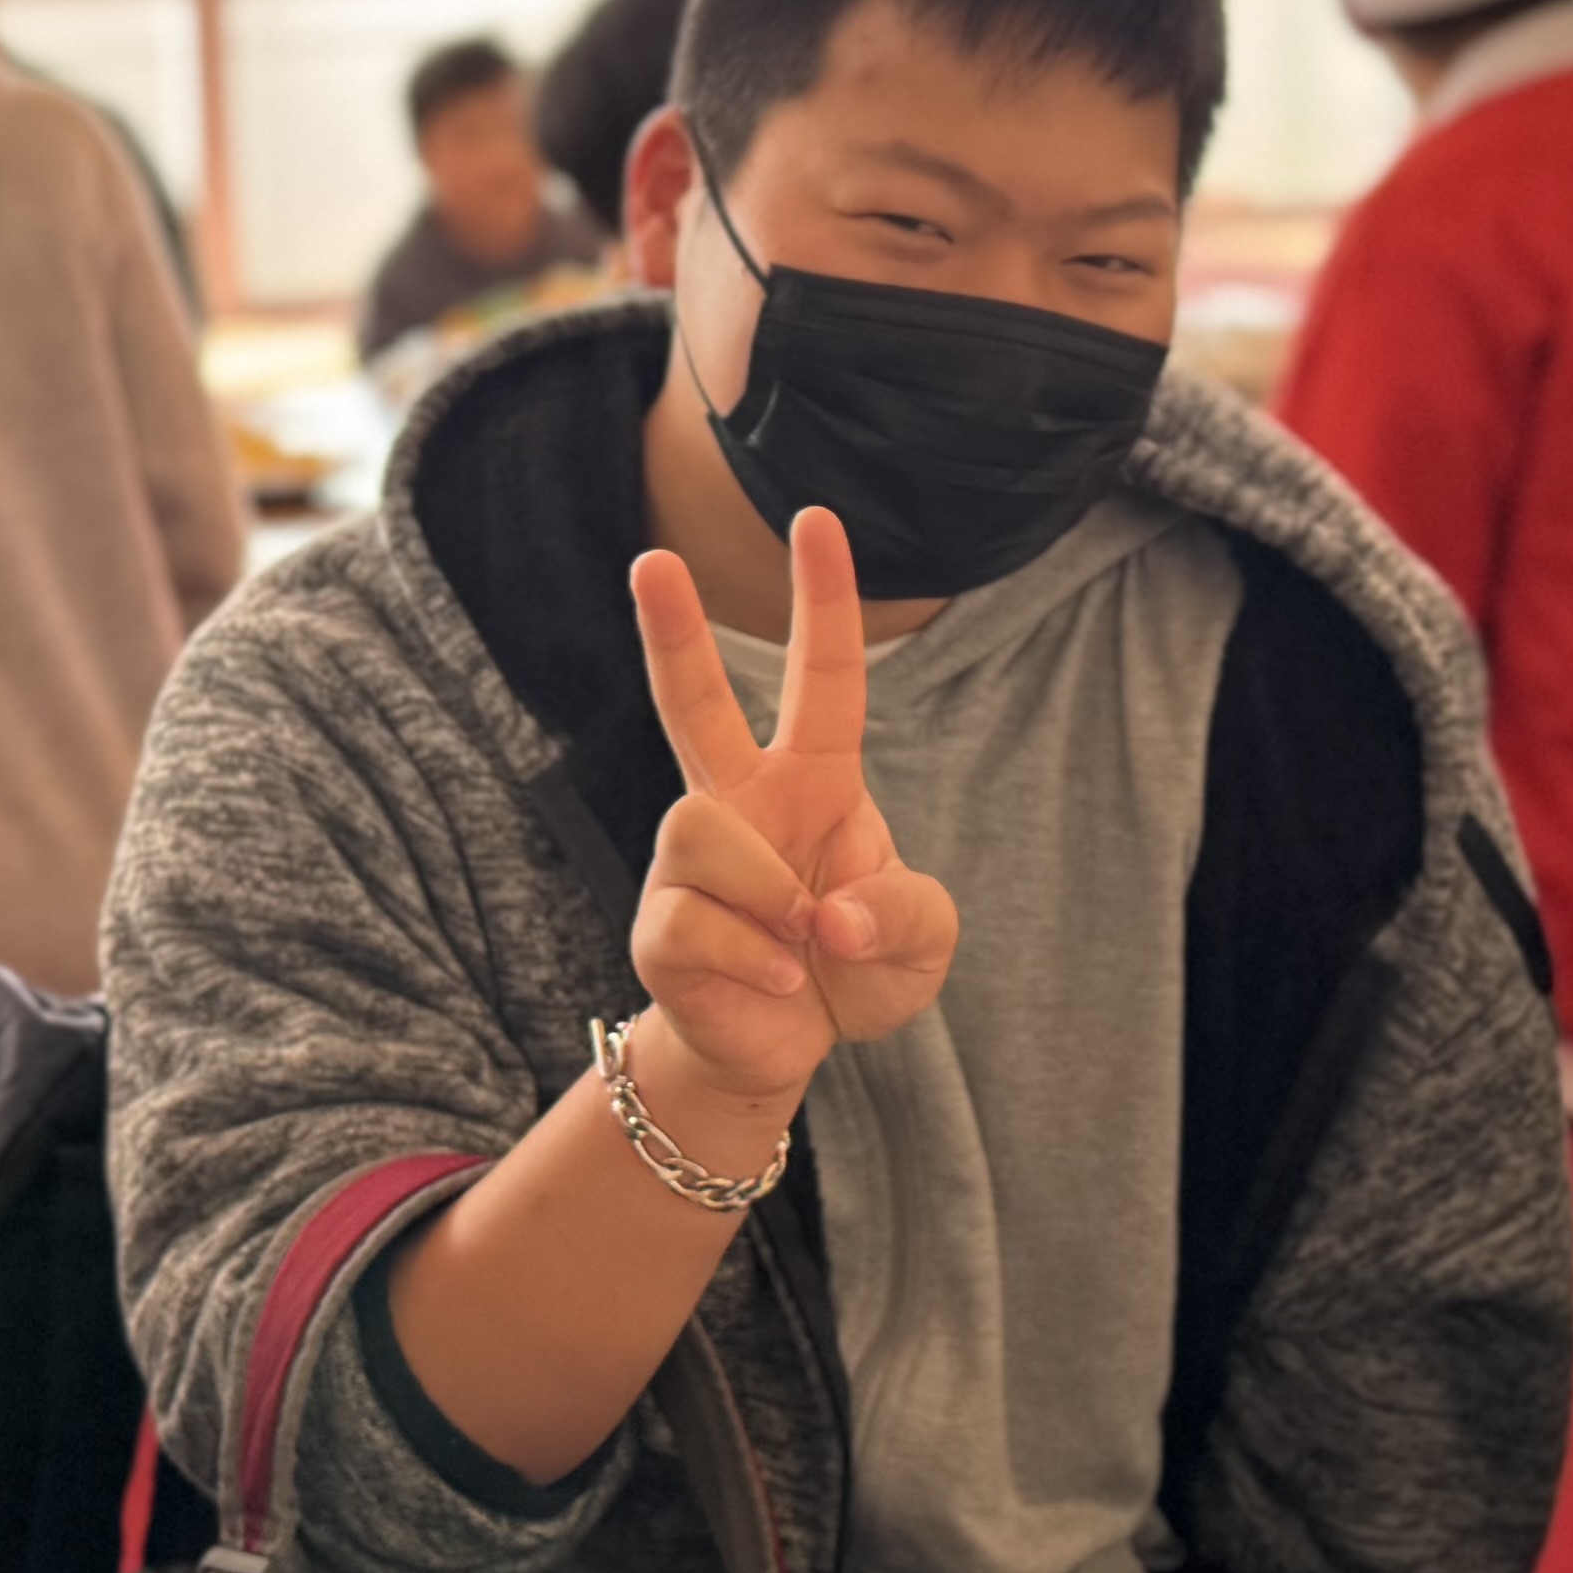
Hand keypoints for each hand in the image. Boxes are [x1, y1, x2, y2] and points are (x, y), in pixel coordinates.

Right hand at [624, 504, 960, 1116]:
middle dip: (670, 631)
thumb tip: (830, 914)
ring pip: (699, 827)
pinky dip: (759, 967)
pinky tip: (775, 988)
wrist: (782, 1053)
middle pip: (694, 703)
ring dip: (772, 900)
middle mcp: (739, 805)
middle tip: (650, 559)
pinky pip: (698, 922)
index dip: (824, 600)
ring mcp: (689, 863)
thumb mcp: (921, 941)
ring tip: (800, 953)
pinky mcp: (659, 926)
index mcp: (812, 784)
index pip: (825, 678)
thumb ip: (904, 913)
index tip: (817, 519)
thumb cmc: (853, 973)